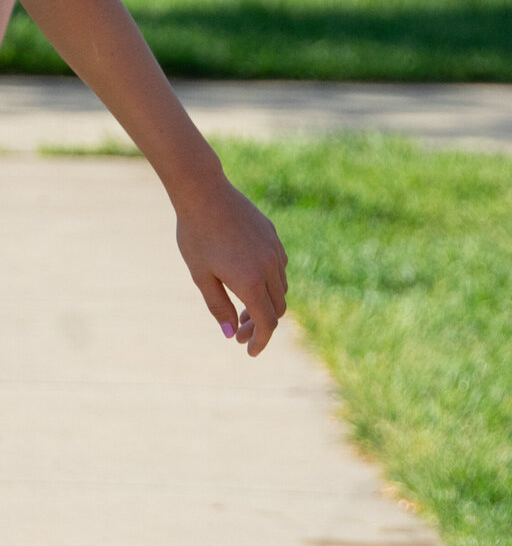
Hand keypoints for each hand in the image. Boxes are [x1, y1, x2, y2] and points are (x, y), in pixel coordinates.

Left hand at [173, 173, 288, 356]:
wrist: (204, 193)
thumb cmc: (197, 236)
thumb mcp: (202, 277)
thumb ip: (219, 307)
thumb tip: (232, 333)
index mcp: (251, 281)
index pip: (267, 322)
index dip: (261, 341)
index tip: (250, 352)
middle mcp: (270, 266)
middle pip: (278, 308)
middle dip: (262, 325)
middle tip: (240, 332)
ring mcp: (274, 249)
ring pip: (281, 287)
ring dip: (267, 303)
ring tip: (243, 308)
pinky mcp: (273, 236)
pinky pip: (280, 267)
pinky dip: (270, 282)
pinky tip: (250, 280)